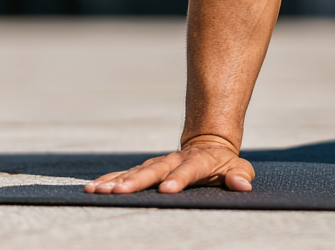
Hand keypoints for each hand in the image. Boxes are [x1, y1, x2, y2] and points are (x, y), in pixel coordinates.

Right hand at [84, 137, 254, 193]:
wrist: (207, 142)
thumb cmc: (223, 164)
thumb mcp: (236, 168)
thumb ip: (238, 176)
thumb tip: (243, 185)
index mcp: (197, 162)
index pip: (188, 170)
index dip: (179, 179)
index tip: (167, 189)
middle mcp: (173, 161)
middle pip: (154, 171)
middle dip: (136, 181)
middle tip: (119, 191)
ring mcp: (158, 164)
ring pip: (135, 172)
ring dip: (116, 181)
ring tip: (96, 190)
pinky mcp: (146, 169)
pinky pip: (125, 174)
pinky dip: (109, 180)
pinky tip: (91, 188)